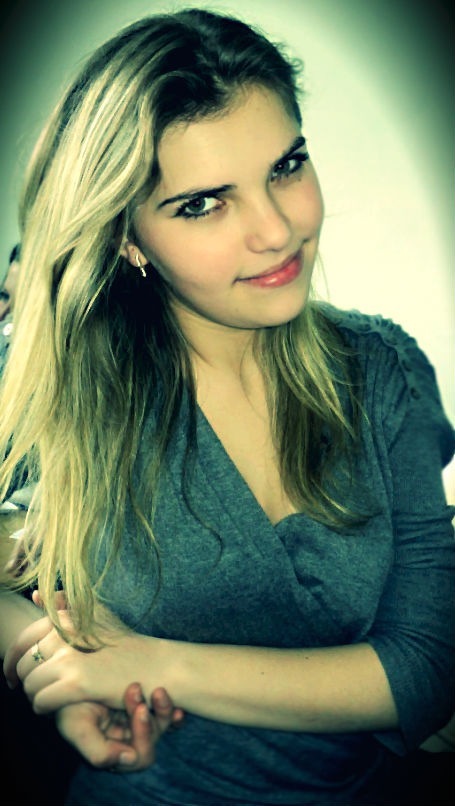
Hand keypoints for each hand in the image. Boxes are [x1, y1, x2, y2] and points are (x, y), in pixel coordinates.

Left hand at [5, 607, 171, 714]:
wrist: (158, 668)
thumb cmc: (129, 647)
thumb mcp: (99, 618)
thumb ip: (67, 605)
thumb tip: (37, 593)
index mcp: (69, 614)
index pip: (24, 638)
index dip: (12, 658)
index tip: (13, 673)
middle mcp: (66, 630)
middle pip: (24, 662)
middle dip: (23, 679)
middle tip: (32, 690)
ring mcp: (71, 656)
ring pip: (30, 683)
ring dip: (35, 694)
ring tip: (49, 697)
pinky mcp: (77, 682)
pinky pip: (41, 700)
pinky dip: (43, 707)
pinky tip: (54, 706)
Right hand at [57, 682, 183, 771]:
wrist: (69, 677)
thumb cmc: (69, 703)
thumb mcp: (75, 726)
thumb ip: (98, 751)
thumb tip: (130, 759)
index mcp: (112, 753)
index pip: (139, 755)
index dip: (143, 732)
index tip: (140, 706)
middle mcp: (127, 741)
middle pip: (153, 741)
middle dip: (150, 719)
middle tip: (138, 690)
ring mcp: (136, 723)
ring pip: (162, 725)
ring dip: (162, 708)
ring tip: (157, 690)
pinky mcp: (144, 705)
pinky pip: (166, 714)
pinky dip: (172, 709)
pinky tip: (177, 703)